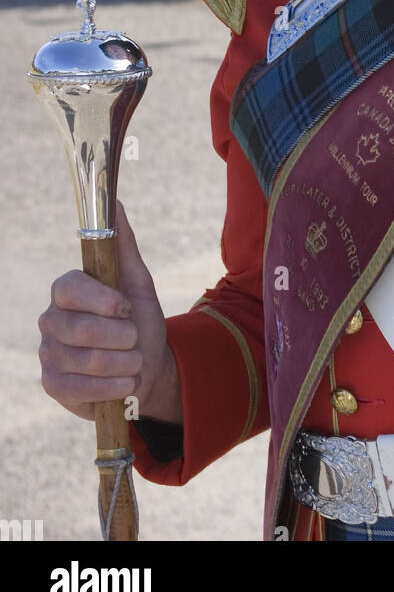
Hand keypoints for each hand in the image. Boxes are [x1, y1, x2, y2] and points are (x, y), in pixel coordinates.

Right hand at [38, 201, 179, 423]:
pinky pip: (81, 388)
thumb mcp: (138, 283)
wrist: (146, 370)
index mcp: (68, 290)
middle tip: (136, 339)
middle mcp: (51, 319)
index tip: (126, 308)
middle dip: (121, 338)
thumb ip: (123, 246)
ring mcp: (49, 353)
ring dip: (124, 364)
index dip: (100, 300)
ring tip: (135, 362)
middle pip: (80, 329)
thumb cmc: (139, 321)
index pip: (69, 288)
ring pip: (85, 361)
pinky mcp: (53, 385)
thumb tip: (115, 202)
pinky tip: (126, 383)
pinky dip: (114, 388)